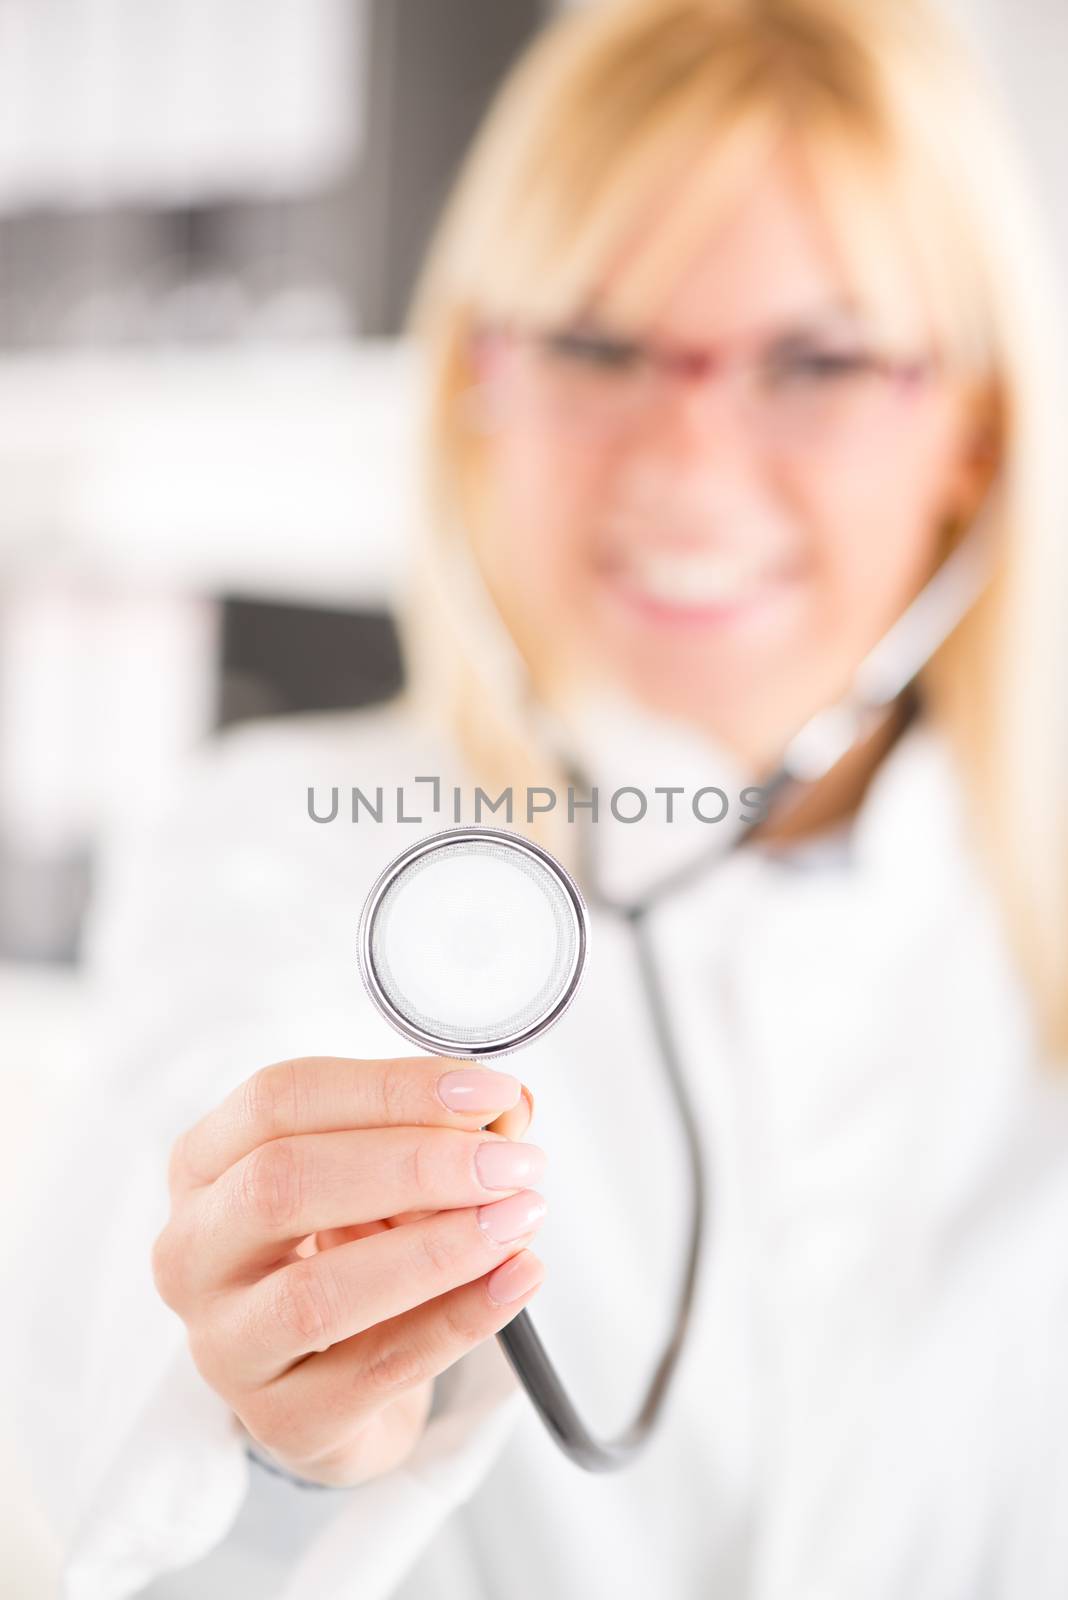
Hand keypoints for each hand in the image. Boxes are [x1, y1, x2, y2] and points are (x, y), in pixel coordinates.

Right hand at [151, 1056, 545, 1485]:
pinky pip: (377, 1369)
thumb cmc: (351, 1249)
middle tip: (513, 1162)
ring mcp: (226, 1344)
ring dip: (436, 1249)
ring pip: (317, 1293)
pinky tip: (517, 1278)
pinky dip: (459, 1319)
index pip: (280, 1099)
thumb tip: (507, 1109)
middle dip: (415, 1165)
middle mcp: (195, 1250)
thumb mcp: (385, 1175)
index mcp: (206, 1162)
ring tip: (520, 1219)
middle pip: (283, 1183)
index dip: (388, 1088)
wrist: (336, 1385)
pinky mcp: (283, 1419)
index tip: (488, 1091)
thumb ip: (446, 1131)